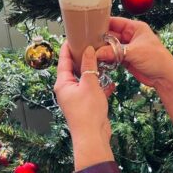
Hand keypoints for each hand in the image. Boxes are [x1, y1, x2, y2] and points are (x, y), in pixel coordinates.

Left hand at [54, 42, 114, 170]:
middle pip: (74, 69)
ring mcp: (76, 98)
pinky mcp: (86, 105)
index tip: (74, 36)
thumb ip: (89, 65)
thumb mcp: (90, 84)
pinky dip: (100, 86)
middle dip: (83, 58)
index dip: (68, 47)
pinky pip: (93, 91)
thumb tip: (88, 49)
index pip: (63, 60)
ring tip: (102, 61)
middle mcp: (67, 89)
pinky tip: (110, 82)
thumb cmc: (88, 112)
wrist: (93, 137)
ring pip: (85, 80)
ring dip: (94, 72)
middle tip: (91, 45)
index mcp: (63, 83)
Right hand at [96, 17, 172, 86]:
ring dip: (102, 50)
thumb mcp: (134, 52)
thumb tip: (97, 53)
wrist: (165, 77)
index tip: (89, 26)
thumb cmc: (156, 59)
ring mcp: (127, 48)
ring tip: (89, 52)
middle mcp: (130, 36)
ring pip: (110, 46)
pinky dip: (105, 59)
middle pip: (111, 34)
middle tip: (86, 42)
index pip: (115, 22)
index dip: (102, 23)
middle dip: (100, 39)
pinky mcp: (125, 59)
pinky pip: (112, 56)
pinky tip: (97, 60)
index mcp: (135, 28)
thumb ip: (115, 51)